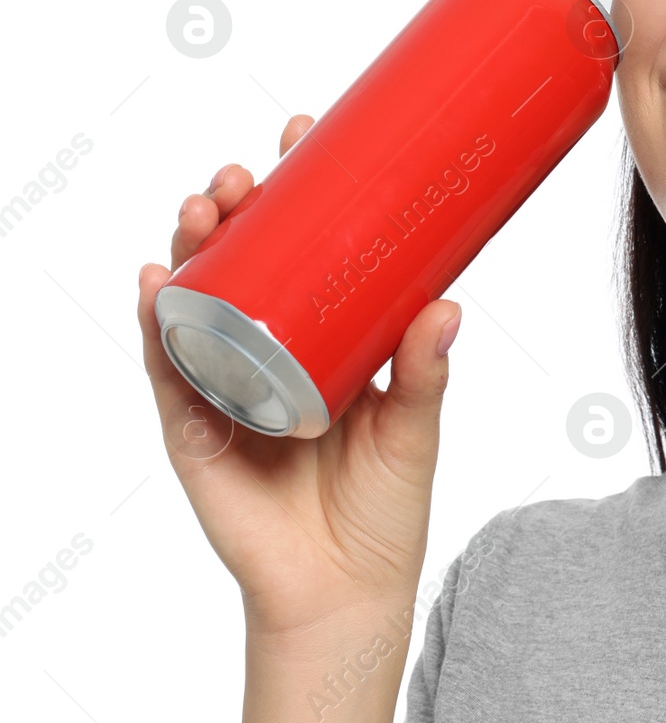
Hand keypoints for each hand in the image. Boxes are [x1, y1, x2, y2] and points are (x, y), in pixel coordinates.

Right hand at [136, 113, 462, 640]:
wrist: (345, 589)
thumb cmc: (384, 506)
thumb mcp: (414, 426)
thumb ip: (424, 370)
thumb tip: (451, 303)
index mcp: (324, 336)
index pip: (305, 246)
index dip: (300, 190)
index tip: (307, 133)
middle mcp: (269, 348)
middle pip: (242, 259)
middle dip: (236, 207)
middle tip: (247, 175)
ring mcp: (226, 382)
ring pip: (199, 298)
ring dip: (193, 246)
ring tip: (205, 208)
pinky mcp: (193, 425)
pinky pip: (166, 364)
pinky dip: (157, 320)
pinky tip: (158, 280)